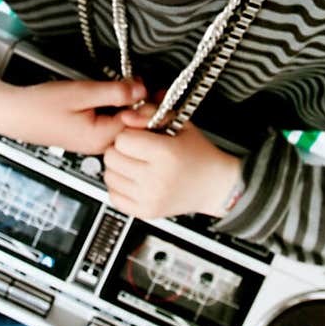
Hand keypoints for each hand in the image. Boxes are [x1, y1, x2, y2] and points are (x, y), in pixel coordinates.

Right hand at [0, 66, 146, 154]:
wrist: (13, 113)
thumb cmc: (40, 106)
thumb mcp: (81, 93)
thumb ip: (114, 92)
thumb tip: (141, 89)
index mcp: (100, 139)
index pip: (138, 124)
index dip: (150, 105)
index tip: (159, 89)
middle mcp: (99, 144)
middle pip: (133, 126)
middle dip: (143, 105)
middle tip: (149, 84)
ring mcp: (93, 140)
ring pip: (122, 122)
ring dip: (129, 105)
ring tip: (135, 86)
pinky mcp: (88, 133)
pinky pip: (110, 121)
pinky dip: (116, 108)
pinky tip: (115, 94)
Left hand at [102, 104, 243, 219]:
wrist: (215, 185)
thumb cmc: (199, 155)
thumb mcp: (180, 125)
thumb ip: (150, 113)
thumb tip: (126, 116)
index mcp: (166, 153)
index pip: (122, 139)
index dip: (128, 134)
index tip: (138, 136)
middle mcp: (156, 178)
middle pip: (112, 157)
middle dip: (120, 149)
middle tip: (134, 150)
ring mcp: (150, 197)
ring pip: (109, 176)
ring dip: (118, 168)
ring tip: (134, 165)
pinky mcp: (146, 212)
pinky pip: (114, 197)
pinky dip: (119, 187)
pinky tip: (132, 181)